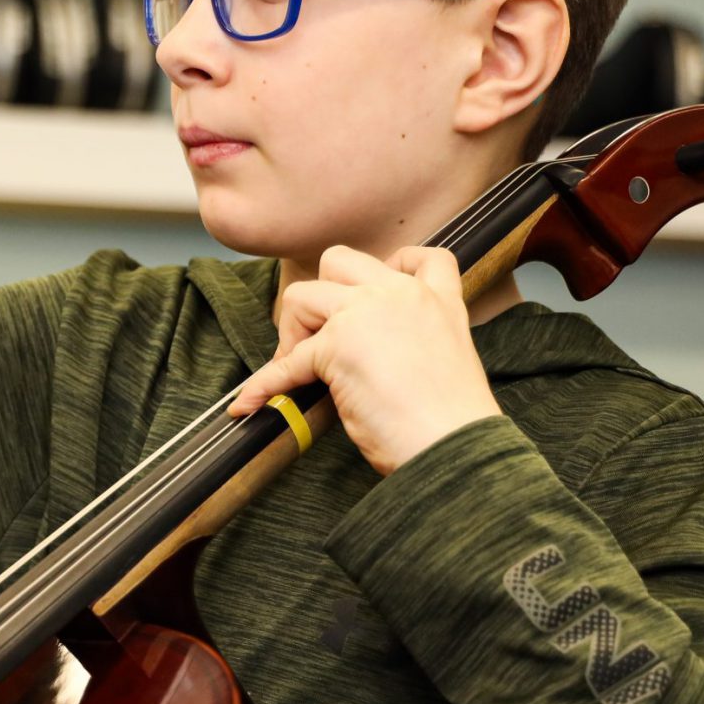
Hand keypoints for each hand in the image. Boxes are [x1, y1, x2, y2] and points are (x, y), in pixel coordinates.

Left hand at [228, 245, 502, 476]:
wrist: (454, 446)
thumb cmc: (451, 424)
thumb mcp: (446, 361)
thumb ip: (410, 340)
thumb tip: (361, 353)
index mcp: (438, 301)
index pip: (422, 257)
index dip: (391, 265)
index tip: (371, 294)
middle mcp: (401, 295)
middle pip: (340, 260)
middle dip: (320, 297)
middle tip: (322, 342)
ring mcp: (366, 314)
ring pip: (301, 295)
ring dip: (292, 332)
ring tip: (302, 369)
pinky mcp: (336, 346)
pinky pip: (284, 363)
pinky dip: (263, 384)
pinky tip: (249, 403)